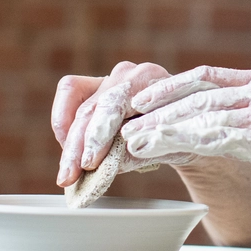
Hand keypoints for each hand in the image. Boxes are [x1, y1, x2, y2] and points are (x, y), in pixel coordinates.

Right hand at [53, 61, 172, 186]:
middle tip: (69, 176)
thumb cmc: (180, 133)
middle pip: (92, 108)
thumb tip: (110, 163)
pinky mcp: (96, 88)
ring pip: (76, 103)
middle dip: (77, 145)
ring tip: (67, 171)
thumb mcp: (169, 145)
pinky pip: (70, 96)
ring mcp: (111, 79)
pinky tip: (68, 149)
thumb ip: (141, 149)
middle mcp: (128, 75)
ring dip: (67, 139)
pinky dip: (65, 124)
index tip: (90, 163)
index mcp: (150, 80)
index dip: (98, 135)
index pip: (113, 104)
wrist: (186, 126)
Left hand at [120, 66, 250, 208]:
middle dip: (157, 107)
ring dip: (160, 126)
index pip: (207, 76)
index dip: (171, 87)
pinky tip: (156, 148)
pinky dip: (179, 140)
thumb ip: (250, 115)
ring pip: (198, 112)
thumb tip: (215, 126)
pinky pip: (210, 134)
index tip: (144, 98)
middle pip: (196, 92)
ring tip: (130, 138)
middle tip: (124, 120)